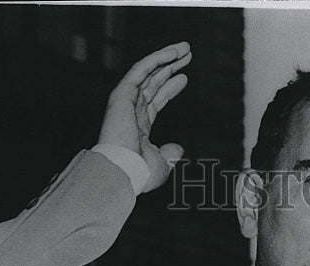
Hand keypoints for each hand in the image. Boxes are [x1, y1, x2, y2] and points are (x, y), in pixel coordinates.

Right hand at [98, 42, 191, 192]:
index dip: (170, 88)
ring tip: (185, 48)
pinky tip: (173, 53)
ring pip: (148, 72)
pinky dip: (157, 59)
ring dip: (167, 58)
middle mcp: (131, 111)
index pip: (156, 100)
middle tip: (186, 56)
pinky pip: (141, 70)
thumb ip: (170, 155)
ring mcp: (126, 101)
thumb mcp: (161, 165)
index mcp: (139, 126)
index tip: (184, 78)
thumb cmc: (138, 173)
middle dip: (170, 67)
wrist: (124, 171)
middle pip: (153, 82)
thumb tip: (179, 149)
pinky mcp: (122, 94)